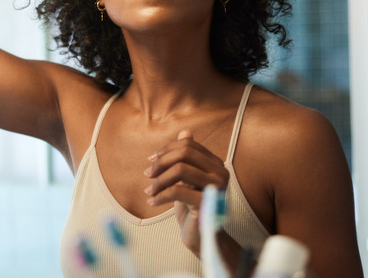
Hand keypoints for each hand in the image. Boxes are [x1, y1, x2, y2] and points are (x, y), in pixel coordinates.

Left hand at [144, 130, 229, 254]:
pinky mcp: (207, 204)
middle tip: (147, 174)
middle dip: (161, 162)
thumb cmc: (191, 206)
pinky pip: (178, 191)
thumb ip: (186, 158)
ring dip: (159, 180)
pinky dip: (160, 195)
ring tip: (149, 190)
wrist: (200, 235)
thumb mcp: (186, 179)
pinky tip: (152, 201)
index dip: (167, 150)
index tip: (151, 160)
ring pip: (181, 169)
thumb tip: (185, 132)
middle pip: (185, 153)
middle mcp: (220, 172)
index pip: (189, 145)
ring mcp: (216, 188)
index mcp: (216, 164)